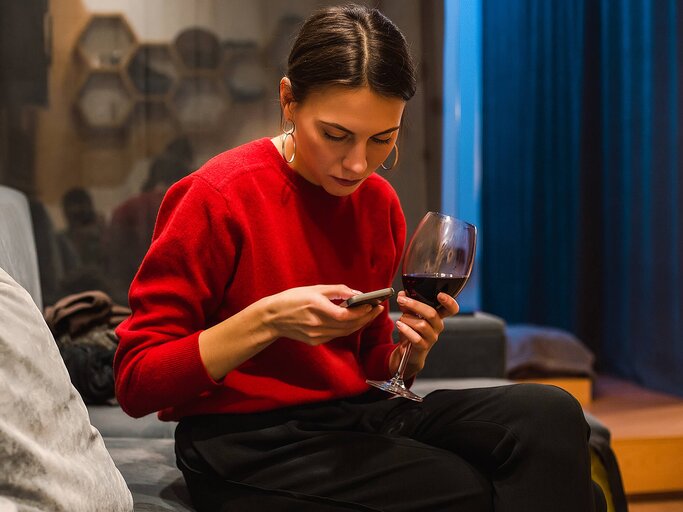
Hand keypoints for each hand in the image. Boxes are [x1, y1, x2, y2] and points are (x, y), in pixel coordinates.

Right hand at [265, 285, 384, 345]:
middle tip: (377, 309)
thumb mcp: (314, 289)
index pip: (345, 315)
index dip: (361, 312)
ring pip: (344, 332)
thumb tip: (356, 293)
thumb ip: (337, 290)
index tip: (373, 304)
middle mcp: (317, 324)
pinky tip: (353, 320)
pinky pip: (336, 335)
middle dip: (365, 317)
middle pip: (348, 326)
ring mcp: (316, 335)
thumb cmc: (292, 299)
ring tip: (369, 314)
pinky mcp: (315, 341)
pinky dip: (347, 328)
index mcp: (316, 307)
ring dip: (359, 324)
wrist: (272, 318)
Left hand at [389, 291, 459, 376]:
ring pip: (421, 325)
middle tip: (402, 300)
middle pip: (432, 313)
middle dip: (415, 305)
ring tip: (400, 320)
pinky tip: (400, 325)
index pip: (451, 309)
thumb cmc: (412, 331)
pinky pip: (416, 338)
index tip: (440, 294)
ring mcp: (432, 337)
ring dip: (407, 319)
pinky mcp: (423, 346)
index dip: (449, 302)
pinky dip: (406, 330)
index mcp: (438, 316)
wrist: (409, 352)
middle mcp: (438, 326)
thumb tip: (402, 294)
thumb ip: (407, 305)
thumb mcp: (410, 315)